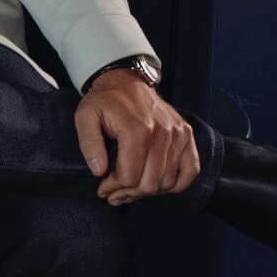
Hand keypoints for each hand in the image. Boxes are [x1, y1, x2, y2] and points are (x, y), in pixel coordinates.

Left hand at [74, 68, 199, 204]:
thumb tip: (99, 171)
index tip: (103, 189)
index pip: (129, 176)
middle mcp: (162, 133)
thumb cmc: (105, 101)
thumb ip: (89, 144)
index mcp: (137, 129)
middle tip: (114, 195)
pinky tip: (158, 187)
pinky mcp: (186, 136)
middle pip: (150, 183)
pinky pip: (191, 171)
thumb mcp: (85, 117)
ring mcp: (178, 135)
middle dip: (128, 194)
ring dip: (148, 193)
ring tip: (130, 191)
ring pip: (168, 182)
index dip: (113, 187)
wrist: (126, 82)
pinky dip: (176, 185)